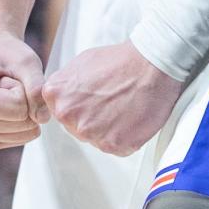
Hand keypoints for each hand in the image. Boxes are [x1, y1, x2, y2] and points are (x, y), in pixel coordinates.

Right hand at [0, 30, 48, 150]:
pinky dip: (23, 120)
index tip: (6, 76)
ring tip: (7, 93)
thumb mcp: (26, 62)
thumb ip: (37, 87)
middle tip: (8, 84)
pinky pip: (24, 137)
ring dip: (24, 109)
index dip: (22, 88)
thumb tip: (43, 118)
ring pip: (25, 131)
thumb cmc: (6, 55)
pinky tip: (8, 106)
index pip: (20, 108)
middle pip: (23, 122)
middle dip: (25, 100)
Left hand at [43, 40, 182, 155]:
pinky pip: (115, 147)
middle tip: (110, 100)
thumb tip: (60, 97)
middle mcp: (69, 116)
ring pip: (95, 138)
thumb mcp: (81, 62)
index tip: (91, 97)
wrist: (151, 65)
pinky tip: (130, 117)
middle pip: (75, 127)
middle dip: (91, 117)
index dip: (78, 104)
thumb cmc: (120, 60)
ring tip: (123, 106)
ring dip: (107, 128)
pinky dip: (123, 136)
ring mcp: (90, 132)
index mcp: (56, 95)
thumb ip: (64, 84)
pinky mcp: (113, 145)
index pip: (58, 111)